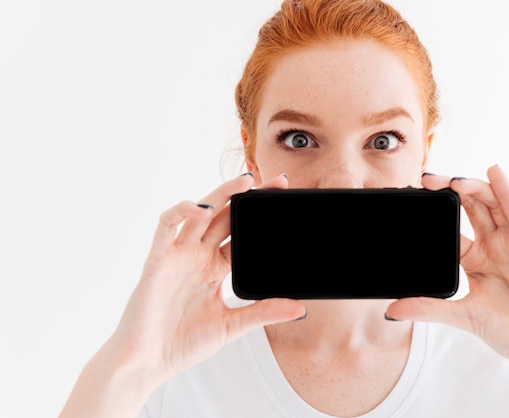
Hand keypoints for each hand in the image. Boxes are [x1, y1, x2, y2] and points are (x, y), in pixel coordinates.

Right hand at [109, 173, 305, 384]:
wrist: (147, 364)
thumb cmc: (183, 344)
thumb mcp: (232, 325)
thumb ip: (263, 313)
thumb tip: (299, 309)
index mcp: (215, 269)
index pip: (242, 235)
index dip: (260, 219)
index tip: (284, 205)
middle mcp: (198, 257)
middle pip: (226, 218)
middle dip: (248, 198)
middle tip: (276, 182)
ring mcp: (178, 255)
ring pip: (199, 213)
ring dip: (220, 195)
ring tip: (245, 182)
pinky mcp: (158, 259)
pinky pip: (166, 226)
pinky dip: (182, 212)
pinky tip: (203, 210)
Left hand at [386, 165, 508, 370]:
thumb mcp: (463, 317)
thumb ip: (429, 309)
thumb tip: (391, 311)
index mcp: (474, 259)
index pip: (450, 227)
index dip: (435, 212)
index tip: (414, 199)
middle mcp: (493, 245)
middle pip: (469, 207)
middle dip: (448, 191)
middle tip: (426, 181)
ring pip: (491, 204)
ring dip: (471, 187)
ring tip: (452, 181)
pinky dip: (506, 191)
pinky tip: (494, 172)